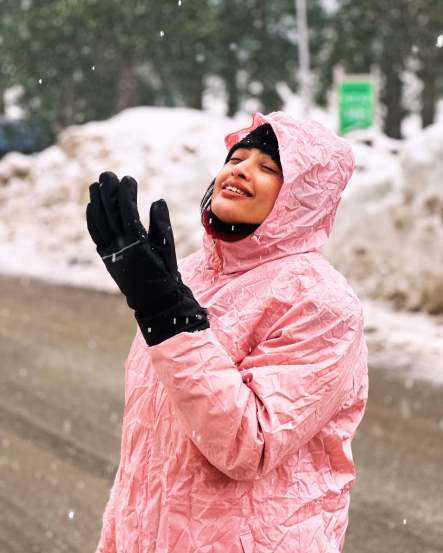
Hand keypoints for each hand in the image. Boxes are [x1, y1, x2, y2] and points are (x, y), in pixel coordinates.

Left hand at [86, 171, 208, 344]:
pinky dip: (92, 219)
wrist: (153, 300)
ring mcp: (110, 251)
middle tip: (107, 174)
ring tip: (95, 185)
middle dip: (107, 191)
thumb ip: (162, 224)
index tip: (128, 178)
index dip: (125, 192)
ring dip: (96, 201)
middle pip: (109, 212)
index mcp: (136, 241)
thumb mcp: (168, 249)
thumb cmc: (165, 272)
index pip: (126, 210)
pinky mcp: (106, 256)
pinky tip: (91, 206)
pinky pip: (95, 234)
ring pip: (99, 221)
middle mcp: (119, 245)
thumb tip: (157, 200)